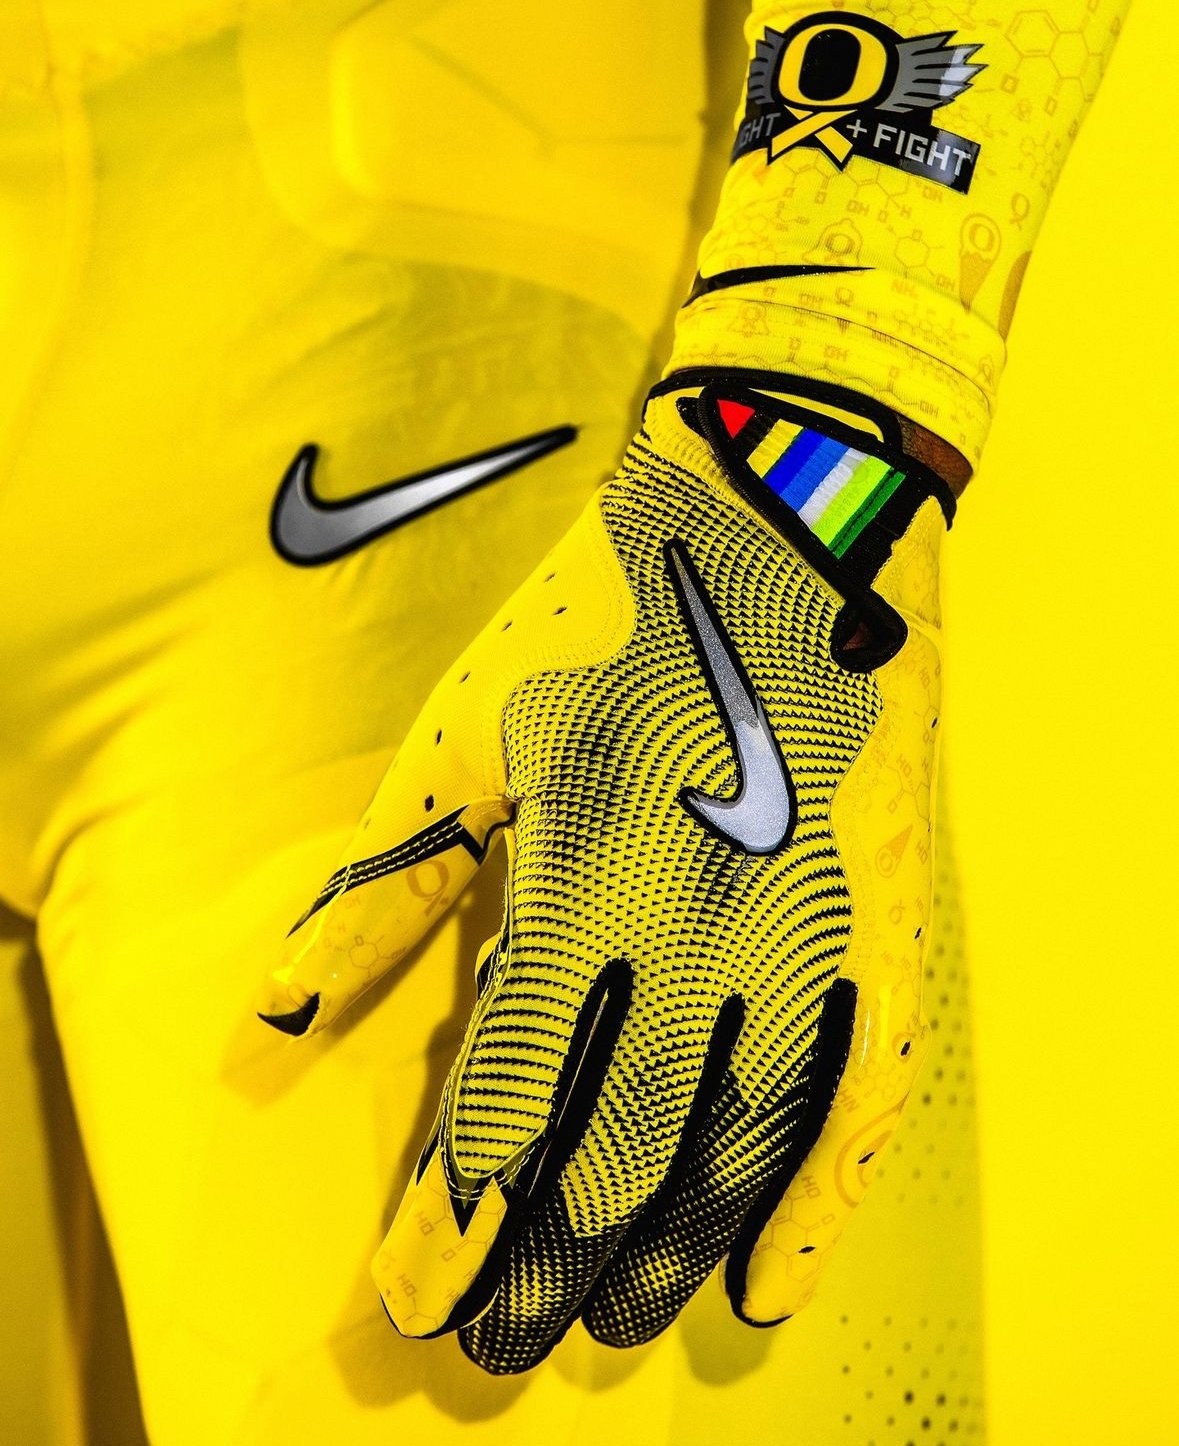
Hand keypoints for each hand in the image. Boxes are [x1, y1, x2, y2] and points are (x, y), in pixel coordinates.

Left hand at [257, 371, 952, 1372]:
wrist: (776, 529)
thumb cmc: (601, 625)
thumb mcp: (463, 740)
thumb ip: (378, 892)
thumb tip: (281, 1025)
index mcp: (586, 878)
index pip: (504, 1106)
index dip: (451, 1224)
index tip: (415, 1301)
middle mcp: (706, 928)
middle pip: (617, 1157)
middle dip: (545, 1268)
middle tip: (502, 1344)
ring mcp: (812, 931)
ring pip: (737, 1150)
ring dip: (665, 1257)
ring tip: (606, 1321)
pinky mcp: (889, 924)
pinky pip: (866, 1097)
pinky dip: (820, 1204)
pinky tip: (769, 1281)